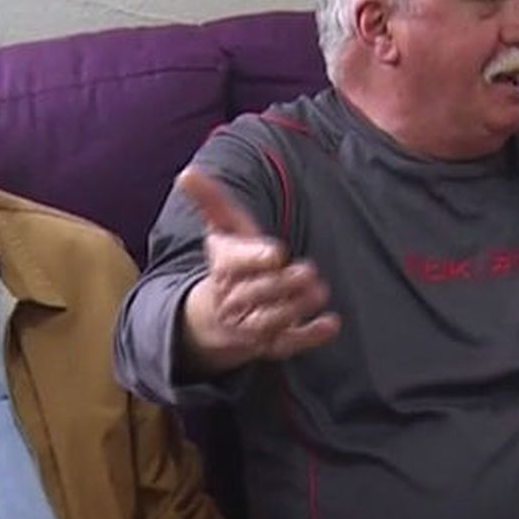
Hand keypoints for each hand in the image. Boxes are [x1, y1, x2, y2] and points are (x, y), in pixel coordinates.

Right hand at [176, 168, 338, 373]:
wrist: (216, 317)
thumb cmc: (229, 264)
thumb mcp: (222, 231)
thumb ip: (210, 201)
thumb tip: (186, 173)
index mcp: (224, 268)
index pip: (235, 264)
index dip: (256, 258)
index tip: (277, 253)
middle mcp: (235, 300)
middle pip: (258, 293)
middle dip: (283, 283)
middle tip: (308, 271)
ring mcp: (252, 326)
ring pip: (273, 320)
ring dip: (297, 307)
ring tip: (318, 291)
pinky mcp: (271, 345)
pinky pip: (290, 346)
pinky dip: (311, 337)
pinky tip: (331, 324)